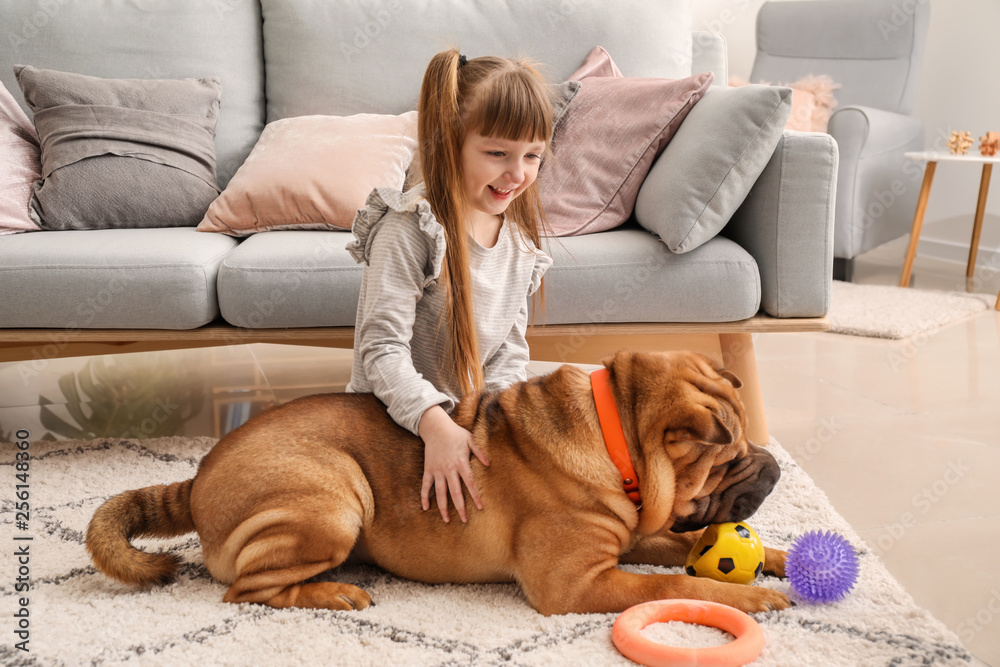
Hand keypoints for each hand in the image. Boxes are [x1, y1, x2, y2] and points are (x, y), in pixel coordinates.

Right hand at [418, 405, 489, 522]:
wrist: (435, 427)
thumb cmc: (455, 434)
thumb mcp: (470, 440)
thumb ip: (479, 452)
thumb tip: (489, 464)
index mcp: (461, 463)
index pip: (470, 483)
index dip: (475, 496)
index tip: (480, 507)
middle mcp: (448, 469)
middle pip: (455, 492)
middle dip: (460, 507)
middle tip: (464, 520)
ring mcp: (437, 470)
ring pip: (440, 492)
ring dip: (443, 507)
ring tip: (447, 520)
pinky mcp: (428, 469)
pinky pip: (425, 485)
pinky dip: (424, 496)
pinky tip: (425, 508)